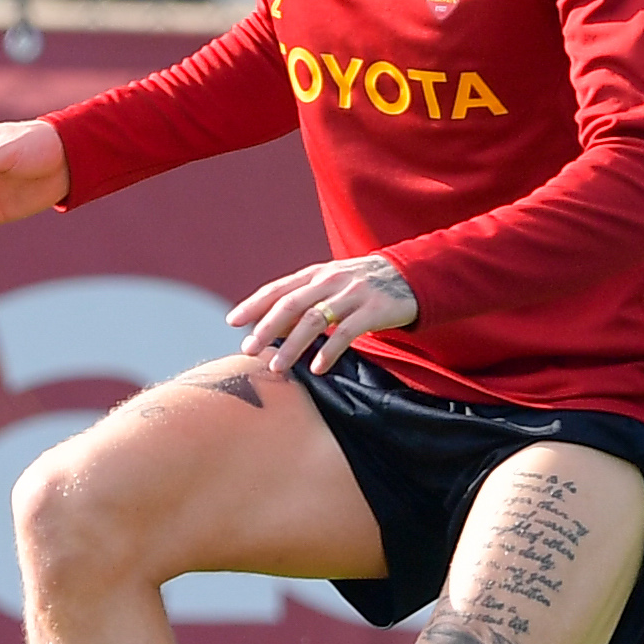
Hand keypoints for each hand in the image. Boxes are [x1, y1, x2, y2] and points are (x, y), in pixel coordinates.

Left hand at [232, 254, 417, 375]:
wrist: (411, 276)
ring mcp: (352, 293)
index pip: (278, 288)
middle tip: (248, 350)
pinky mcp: (374, 309)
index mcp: (316, 275)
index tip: (232, 322)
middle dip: (266, 328)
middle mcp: (330, 280)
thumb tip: (269, 330)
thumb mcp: (331, 286)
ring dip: (292, 345)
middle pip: (291, 304)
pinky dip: (329, 351)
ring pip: (314, 319)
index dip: (254, 304)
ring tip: (278, 367)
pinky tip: (317, 368)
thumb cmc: (362, 287)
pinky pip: (346, 332)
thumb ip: (303, 302)